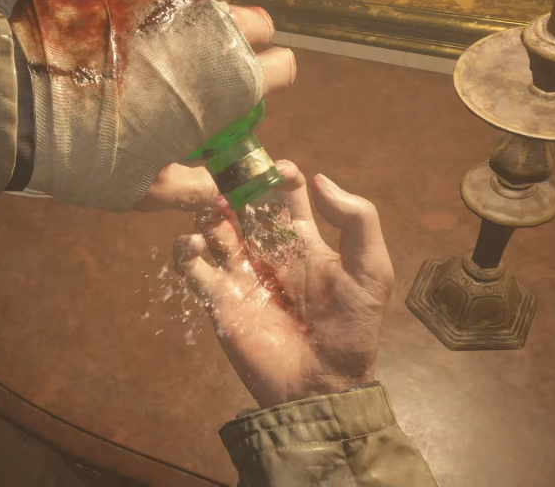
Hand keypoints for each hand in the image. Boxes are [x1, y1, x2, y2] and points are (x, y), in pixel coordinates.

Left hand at [10, 0, 295, 210]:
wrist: (27, 105)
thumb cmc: (89, 156)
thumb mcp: (141, 190)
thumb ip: (186, 189)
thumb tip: (212, 190)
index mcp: (224, 89)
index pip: (282, 66)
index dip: (271, 80)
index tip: (247, 96)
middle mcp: (211, 38)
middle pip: (258, 24)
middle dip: (246, 44)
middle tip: (213, 71)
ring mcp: (176, 7)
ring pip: (215, 5)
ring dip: (205, 28)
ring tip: (171, 58)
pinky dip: (166, 13)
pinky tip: (137, 40)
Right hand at [173, 160, 393, 407]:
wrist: (320, 384)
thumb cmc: (350, 327)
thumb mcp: (370, 270)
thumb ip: (356, 220)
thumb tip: (320, 178)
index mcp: (303, 241)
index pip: (285, 194)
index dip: (278, 175)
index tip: (276, 169)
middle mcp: (268, 251)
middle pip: (243, 204)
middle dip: (234, 186)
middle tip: (229, 179)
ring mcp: (239, 273)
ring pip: (212, 227)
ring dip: (207, 212)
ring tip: (214, 212)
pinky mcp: (216, 298)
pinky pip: (191, 266)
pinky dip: (185, 249)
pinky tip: (196, 245)